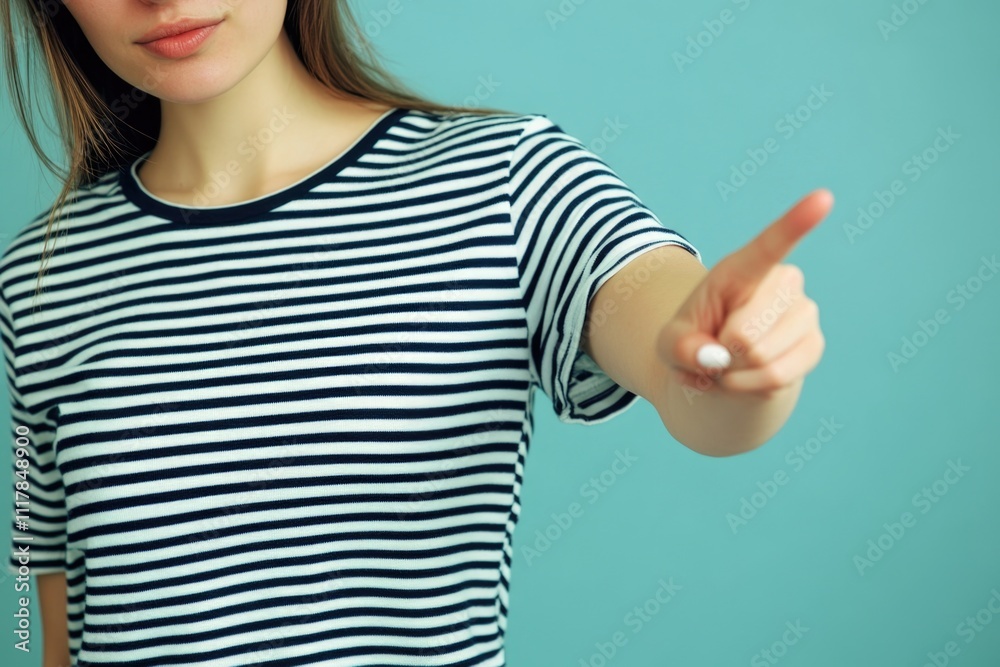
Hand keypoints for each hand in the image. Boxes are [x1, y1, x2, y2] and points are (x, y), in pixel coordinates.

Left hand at [657, 189, 833, 395]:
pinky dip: (748, 386)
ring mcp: (805, 312)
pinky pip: (776, 378)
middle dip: (720, 353)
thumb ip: (679, 347)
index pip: (770, 245)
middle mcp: (782, 281)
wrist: (721, 367)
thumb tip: (714, 358)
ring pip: (761, 359)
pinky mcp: (815, 344)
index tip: (824, 197)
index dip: (796, 223)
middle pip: (744, 334)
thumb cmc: (692, 342)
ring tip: (731, 361)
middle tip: (717, 346)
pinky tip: (744, 376)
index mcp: (743, 267)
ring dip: (734, 373)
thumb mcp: (669, 344)